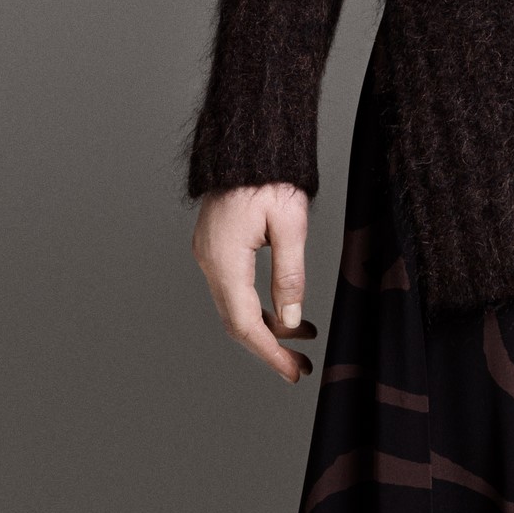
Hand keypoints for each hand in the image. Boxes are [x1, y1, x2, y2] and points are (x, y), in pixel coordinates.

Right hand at [194, 182, 315, 378]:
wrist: (249, 140)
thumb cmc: (270, 174)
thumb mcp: (290, 224)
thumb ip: (290, 276)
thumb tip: (291, 321)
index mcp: (224, 259)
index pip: (245, 323)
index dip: (270, 353)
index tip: (293, 372)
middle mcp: (209, 261)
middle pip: (236, 321)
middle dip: (269, 347)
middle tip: (300, 368)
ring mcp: (209, 254)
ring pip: (235, 307)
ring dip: (267, 327)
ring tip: (304, 339)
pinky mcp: (216, 247)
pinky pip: (234, 289)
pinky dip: (259, 306)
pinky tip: (285, 312)